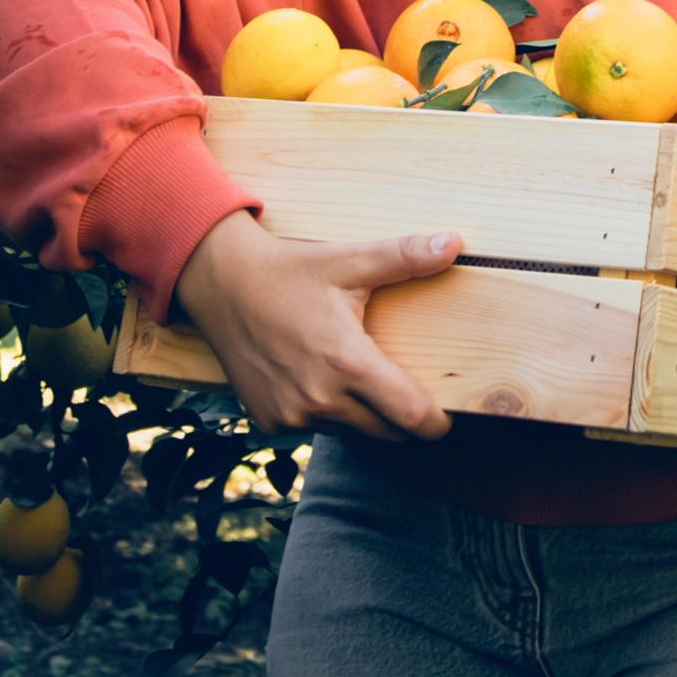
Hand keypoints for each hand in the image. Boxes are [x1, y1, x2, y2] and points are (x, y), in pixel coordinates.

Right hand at [169, 212, 460, 439]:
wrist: (221, 283)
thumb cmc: (290, 270)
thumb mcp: (349, 260)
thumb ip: (406, 257)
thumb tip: (455, 243)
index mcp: (347, 363)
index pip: (410, 416)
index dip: (435, 423)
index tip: (444, 418)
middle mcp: (320, 400)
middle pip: (386, 432)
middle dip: (400, 417)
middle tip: (401, 387)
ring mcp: (291, 416)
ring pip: (351, 433)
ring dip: (361, 414)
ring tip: (354, 374)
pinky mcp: (269, 421)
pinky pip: (314, 429)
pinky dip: (324, 414)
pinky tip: (314, 378)